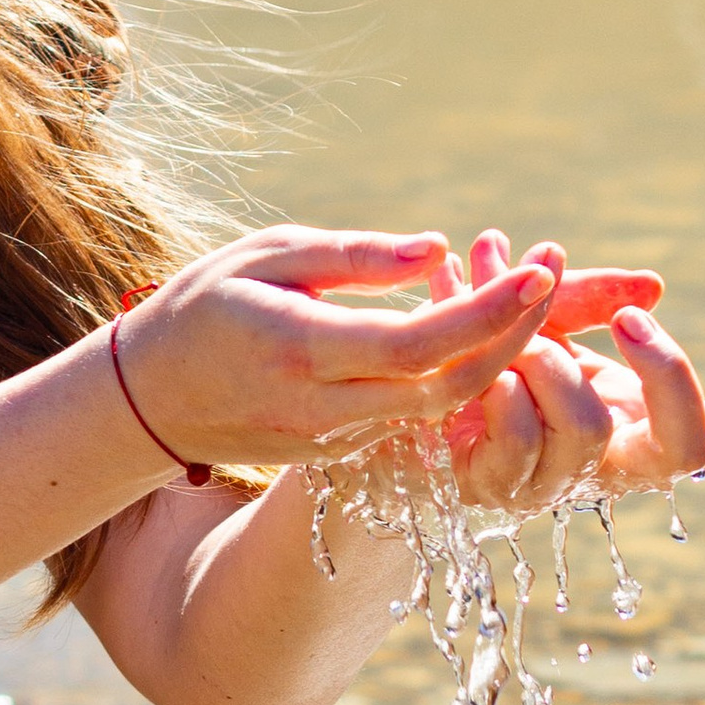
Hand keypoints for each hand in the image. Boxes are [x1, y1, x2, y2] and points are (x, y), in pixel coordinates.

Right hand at [113, 229, 565, 472]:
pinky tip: (489, 332)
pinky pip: (418, 419)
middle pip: (448, 389)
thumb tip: (438, 249)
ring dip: (498, 358)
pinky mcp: (344, 455)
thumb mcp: (268, 255)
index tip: (539, 271)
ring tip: (534, 295)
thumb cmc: (205, 307)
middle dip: (516, 337)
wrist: (149, 401)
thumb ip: (355, 257)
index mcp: (300, 351)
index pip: (417, 343)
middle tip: (554, 278)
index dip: (487, 314)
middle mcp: (323, 409)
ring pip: (442, 411)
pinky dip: (461, 378)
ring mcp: (335, 442)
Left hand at [441, 232, 704, 514]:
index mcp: (638, 425)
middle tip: (631, 318)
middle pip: (684, 451)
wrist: (392, 390)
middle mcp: (609, 465)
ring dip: (554, 361)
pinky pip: (518, 439)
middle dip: (664, 371)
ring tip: (515, 331)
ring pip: (590, 430)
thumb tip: (654, 288)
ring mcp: (555, 482)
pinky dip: (506, 390)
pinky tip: (490, 367)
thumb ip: (594, 296)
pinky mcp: (494, 485)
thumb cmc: (485, 352)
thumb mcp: (550, 314)